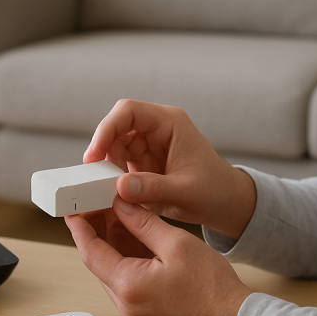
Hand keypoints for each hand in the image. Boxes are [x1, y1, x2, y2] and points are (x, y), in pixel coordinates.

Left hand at [66, 197, 251, 315]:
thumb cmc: (211, 287)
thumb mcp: (176, 243)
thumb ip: (144, 222)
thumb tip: (121, 205)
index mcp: (128, 285)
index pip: (90, 252)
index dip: (80, 227)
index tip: (73, 209)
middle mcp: (126, 303)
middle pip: (99, 261)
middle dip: (98, 230)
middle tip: (100, 204)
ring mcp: (134, 311)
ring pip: (113, 270)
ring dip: (113, 243)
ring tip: (120, 214)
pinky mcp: (145, 312)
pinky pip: (126, 280)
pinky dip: (127, 257)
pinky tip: (135, 236)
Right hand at [84, 99, 255, 239]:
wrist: (225, 204)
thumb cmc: (213, 191)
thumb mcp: (185, 192)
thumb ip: (153, 188)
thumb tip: (120, 186)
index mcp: (170, 123)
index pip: (128, 112)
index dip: (107, 128)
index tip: (95, 154)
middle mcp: (156, 129)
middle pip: (115, 128)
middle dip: (102, 150)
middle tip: (91, 176)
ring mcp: (147, 145)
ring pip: (112, 147)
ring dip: (105, 166)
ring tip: (102, 189)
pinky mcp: (142, 162)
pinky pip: (117, 164)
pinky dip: (110, 177)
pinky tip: (110, 193)